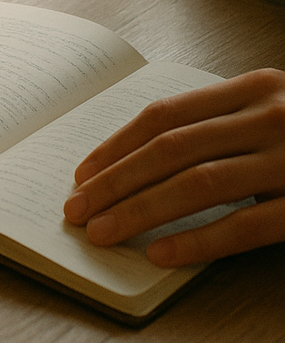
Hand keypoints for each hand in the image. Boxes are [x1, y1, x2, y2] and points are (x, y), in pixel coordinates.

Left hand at [63, 69, 284, 266]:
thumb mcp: (271, 111)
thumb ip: (219, 124)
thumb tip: (138, 160)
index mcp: (253, 89)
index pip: (166, 114)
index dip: (118, 144)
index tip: (82, 174)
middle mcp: (268, 117)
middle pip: (171, 148)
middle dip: (115, 181)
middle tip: (77, 209)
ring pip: (199, 184)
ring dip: (141, 210)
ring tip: (102, 232)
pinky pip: (246, 226)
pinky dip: (198, 240)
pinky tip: (160, 253)